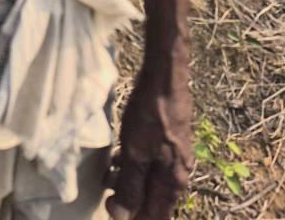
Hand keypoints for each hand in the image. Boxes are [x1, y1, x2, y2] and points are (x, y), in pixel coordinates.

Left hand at [105, 67, 192, 219]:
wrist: (165, 78)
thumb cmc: (150, 115)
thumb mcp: (136, 154)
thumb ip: (130, 187)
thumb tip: (122, 217)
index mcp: (173, 183)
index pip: (155, 217)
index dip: (132, 218)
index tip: (110, 206)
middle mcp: (178, 173)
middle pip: (152, 200)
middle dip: (128, 199)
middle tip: (106, 187)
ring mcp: (174, 156)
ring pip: (149, 180)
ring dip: (128, 180)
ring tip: (107, 172)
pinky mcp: (168, 140)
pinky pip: (150, 162)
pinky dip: (134, 164)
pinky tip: (117, 156)